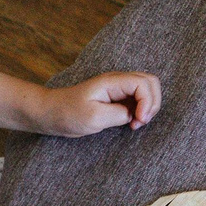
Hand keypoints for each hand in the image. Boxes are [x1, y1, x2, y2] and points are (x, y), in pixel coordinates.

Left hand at [38, 72, 162, 134]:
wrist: (52, 113)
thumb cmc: (69, 113)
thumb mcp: (94, 117)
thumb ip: (119, 114)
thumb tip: (134, 115)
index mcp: (112, 82)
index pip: (143, 84)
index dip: (147, 102)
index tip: (138, 120)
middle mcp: (118, 81)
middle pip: (151, 82)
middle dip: (152, 103)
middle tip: (140, 121)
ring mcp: (119, 89)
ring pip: (148, 90)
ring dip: (149, 107)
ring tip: (136, 123)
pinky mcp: (118, 98)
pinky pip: (139, 99)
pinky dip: (142, 111)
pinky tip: (131, 122)